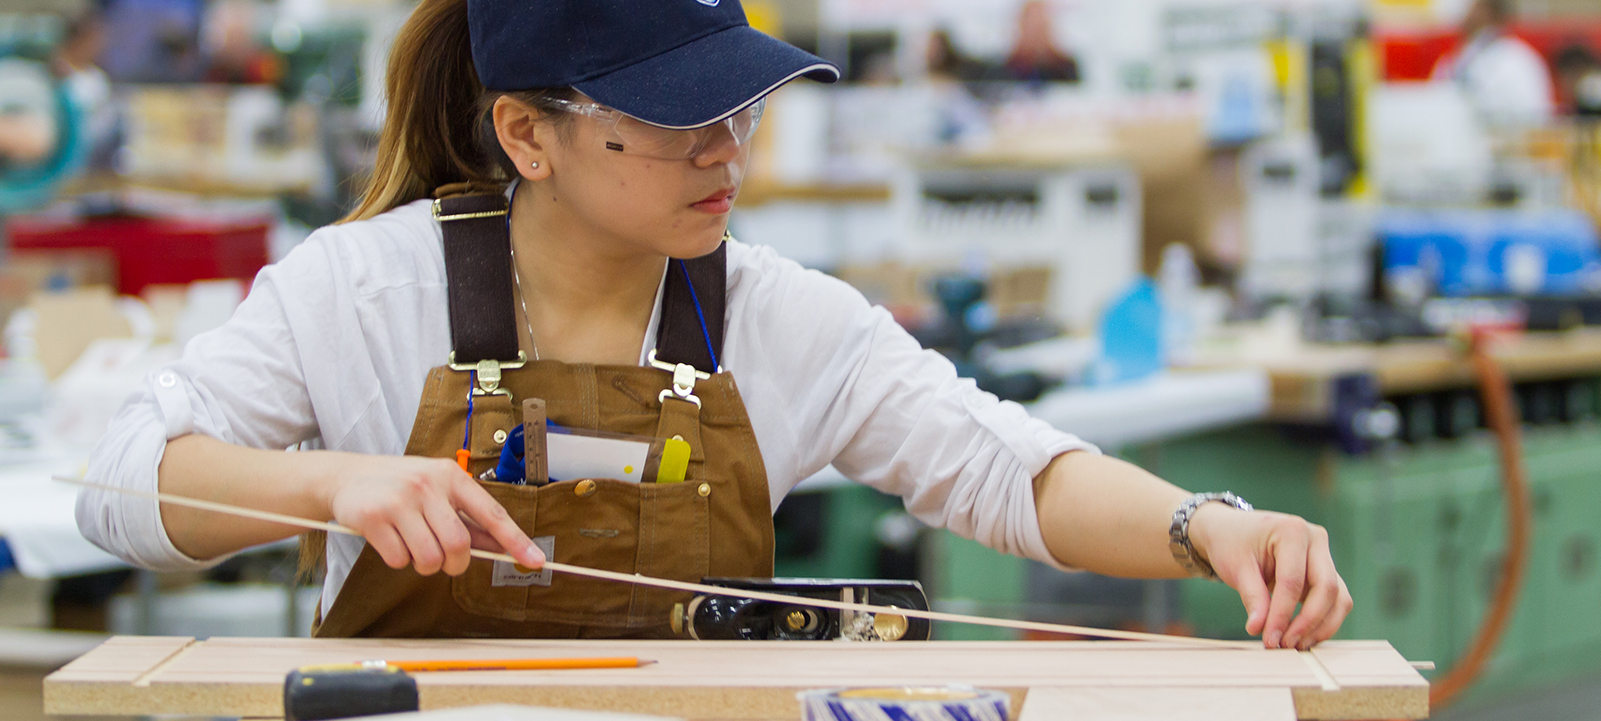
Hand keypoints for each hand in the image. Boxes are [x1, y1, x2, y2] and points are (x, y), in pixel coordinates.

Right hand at [320, 455, 544, 575]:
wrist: (346, 476)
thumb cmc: (401, 486)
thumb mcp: (438, 491)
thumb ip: (468, 518)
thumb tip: (502, 547)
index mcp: (451, 476)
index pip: (492, 513)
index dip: (515, 541)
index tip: (535, 561)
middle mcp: (427, 485)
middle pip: (459, 545)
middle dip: (455, 564)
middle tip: (444, 560)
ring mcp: (399, 500)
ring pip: (430, 558)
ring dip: (425, 565)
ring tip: (414, 548)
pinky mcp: (372, 517)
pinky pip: (399, 560)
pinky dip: (399, 560)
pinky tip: (390, 541)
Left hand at [1186, 505, 1351, 649]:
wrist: (1231, 531)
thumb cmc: (1232, 545)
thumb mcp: (1236, 568)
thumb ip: (1252, 598)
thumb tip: (1258, 630)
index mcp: (1292, 531)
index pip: (1293, 581)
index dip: (1282, 615)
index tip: (1270, 640)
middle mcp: (1316, 540)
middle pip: (1326, 588)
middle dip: (1308, 622)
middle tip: (1285, 645)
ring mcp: (1325, 556)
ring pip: (1339, 598)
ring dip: (1321, 626)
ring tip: (1294, 645)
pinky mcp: (1326, 572)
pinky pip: (1335, 601)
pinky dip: (1322, 622)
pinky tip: (1302, 637)